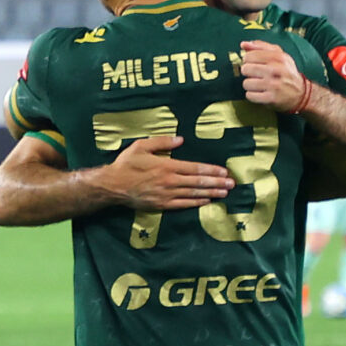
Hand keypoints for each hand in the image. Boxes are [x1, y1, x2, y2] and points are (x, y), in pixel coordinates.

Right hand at [99, 135, 234, 210]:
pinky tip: (206, 201)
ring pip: (193, 193)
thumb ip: (162, 142)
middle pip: (198, 182)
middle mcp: (170, 181)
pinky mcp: (162, 205)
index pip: (195, 168)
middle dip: (217, 183)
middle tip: (232, 184)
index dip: (211, 170)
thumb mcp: (142, 146)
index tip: (224, 172)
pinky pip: (183, 205)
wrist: (113, 185)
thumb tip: (181, 140)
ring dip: (211, 193)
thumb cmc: (127, 164)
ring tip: (224, 193)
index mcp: (167, 166)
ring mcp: (167, 195)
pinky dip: (196, 203)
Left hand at [240, 39, 309, 112]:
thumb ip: (261, 46)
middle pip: (246, 69)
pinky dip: (252, 95)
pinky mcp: (271, 98)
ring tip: (258, 84)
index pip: (249, 56)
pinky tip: (260, 92)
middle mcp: (276, 70)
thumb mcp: (279, 55)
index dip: (248, 60)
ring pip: (246, 83)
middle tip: (256, 74)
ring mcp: (273, 85)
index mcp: (278, 57)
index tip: (252, 63)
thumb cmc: (287, 72)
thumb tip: (243, 44)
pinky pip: (250, 95)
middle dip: (248, 72)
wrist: (301, 93)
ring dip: (250, 85)